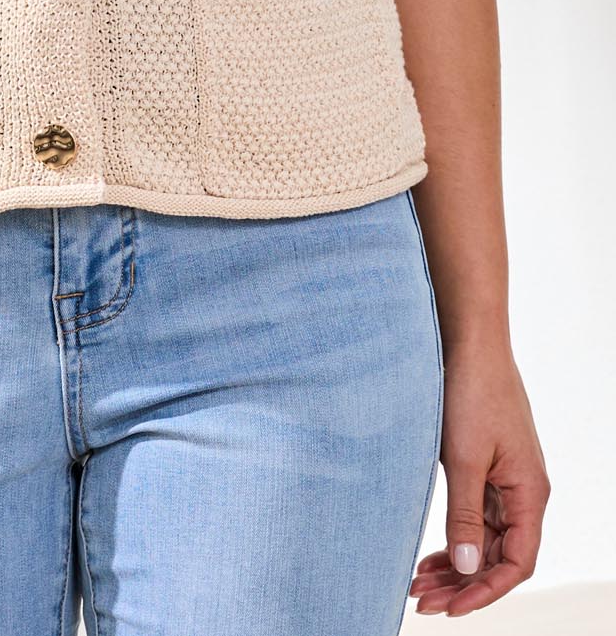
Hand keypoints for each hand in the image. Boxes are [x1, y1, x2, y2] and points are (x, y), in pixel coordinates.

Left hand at [410, 336, 549, 615]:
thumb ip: (464, 516)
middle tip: (420, 599)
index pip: (517, 563)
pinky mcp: (485, 464)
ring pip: (484, 538)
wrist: (467, 339)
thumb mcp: (463, 459)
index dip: (485, 591)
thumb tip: (466, 568)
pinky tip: (430, 553)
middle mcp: (523, 490)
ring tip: (418, 582)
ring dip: (455, 563)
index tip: (449, 608)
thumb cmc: (471, 391)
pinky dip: (453, 536)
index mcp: (530, 493)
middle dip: (463, 583)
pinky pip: (475, 514)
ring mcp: (505, 477)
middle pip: (498, 555)